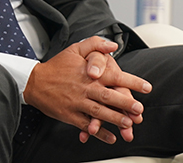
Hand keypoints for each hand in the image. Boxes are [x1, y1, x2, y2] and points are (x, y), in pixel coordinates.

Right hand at [24, 37, 151, 143]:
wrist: (35, 82)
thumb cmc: (57, 66)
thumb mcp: (75, 49)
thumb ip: (95, 44)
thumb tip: (114, 46)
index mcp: (90, 73)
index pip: (115, 76)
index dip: (132, 82)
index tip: (147, 87)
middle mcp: (85, 88)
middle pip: (109, 96)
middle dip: (126, 103)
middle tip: (139, 109)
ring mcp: (78, 103)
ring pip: (99, 112)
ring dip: (115, 119)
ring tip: (129, 124)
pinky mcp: (70, 115)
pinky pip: (87, 125)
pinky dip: (99, 132)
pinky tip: (111, 137)